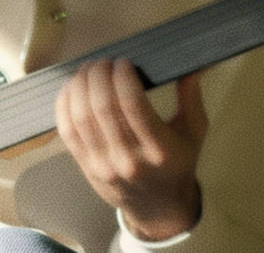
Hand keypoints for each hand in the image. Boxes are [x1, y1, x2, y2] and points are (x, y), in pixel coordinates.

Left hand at [55, 58, 207, 240]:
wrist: (158, 206)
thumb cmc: (179, 161)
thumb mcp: (195, 129)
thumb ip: (191, 95)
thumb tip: (192, 62)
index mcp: (159, 148)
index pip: (132, 105)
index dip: (122, 77)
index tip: (124, 61)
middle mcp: (128, 158)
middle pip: (103, 108)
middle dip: (99, 77)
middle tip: (104, 61)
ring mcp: (103, 165)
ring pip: (81, 119)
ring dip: (80, 87)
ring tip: (88, 69)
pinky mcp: (85, 167)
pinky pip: (67, 132)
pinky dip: (65, 106)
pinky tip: (72, 88)